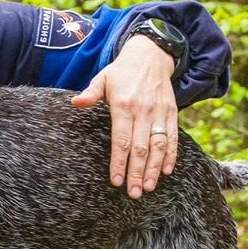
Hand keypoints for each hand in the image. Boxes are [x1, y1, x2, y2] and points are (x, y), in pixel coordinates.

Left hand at [71, 35, 178, 198]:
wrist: (151, 55)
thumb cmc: (122, 71)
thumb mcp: (103, 78)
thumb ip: (91, 93)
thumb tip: (75, 103)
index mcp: (123, 104)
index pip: (121, 139)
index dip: (119, 161)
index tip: (116, 180)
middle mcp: (143, 110)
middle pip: (140, 147)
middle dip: (137, 172)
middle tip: (134, 193)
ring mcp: (159, 112)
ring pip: (158, 145)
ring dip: (154, 169)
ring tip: (149, 187)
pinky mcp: (171, 112)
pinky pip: (172, 137)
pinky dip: (171, 155)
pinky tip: (166, 171)